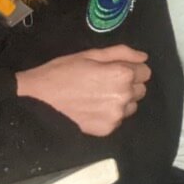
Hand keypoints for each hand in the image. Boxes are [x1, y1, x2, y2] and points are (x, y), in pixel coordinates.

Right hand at [16, 45, 150, 135]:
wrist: (39, 99)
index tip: (115, 69)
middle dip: (128, 84)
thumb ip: (122, 53)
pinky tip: (93, 107)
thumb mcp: (91, 54)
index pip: (145, 72)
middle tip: (104, 81)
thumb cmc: (63, 71)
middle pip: (140, 89)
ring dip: (121, 100)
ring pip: (131, 105)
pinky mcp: (107, 129)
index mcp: (122, 75)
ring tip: (98, 95)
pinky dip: (110, 113)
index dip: (131, 68)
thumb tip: (144, 57)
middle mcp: (124, 97)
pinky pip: (118, 119)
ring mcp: (116, 116)